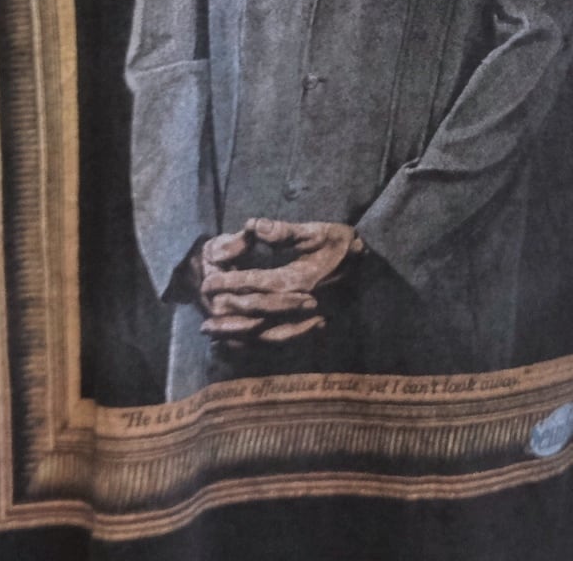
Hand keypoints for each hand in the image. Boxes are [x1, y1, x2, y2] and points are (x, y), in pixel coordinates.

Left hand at [198, 218, 362, 346]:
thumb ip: (283, 231)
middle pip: (255, 312)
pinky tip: (234, 344)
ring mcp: (303, 322)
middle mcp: (298, 305)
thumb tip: (251, 225)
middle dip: (226, 307)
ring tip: (209, 331)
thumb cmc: (341, 246)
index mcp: (299, 279)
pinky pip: (273, 343)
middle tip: (203, 304)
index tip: (208, 280)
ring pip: (261, 333)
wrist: (370, 271)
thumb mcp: (317, 230)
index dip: (230, 282)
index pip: (257, 283)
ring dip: (233, 332)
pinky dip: (252, 346)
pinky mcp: (306, 331)